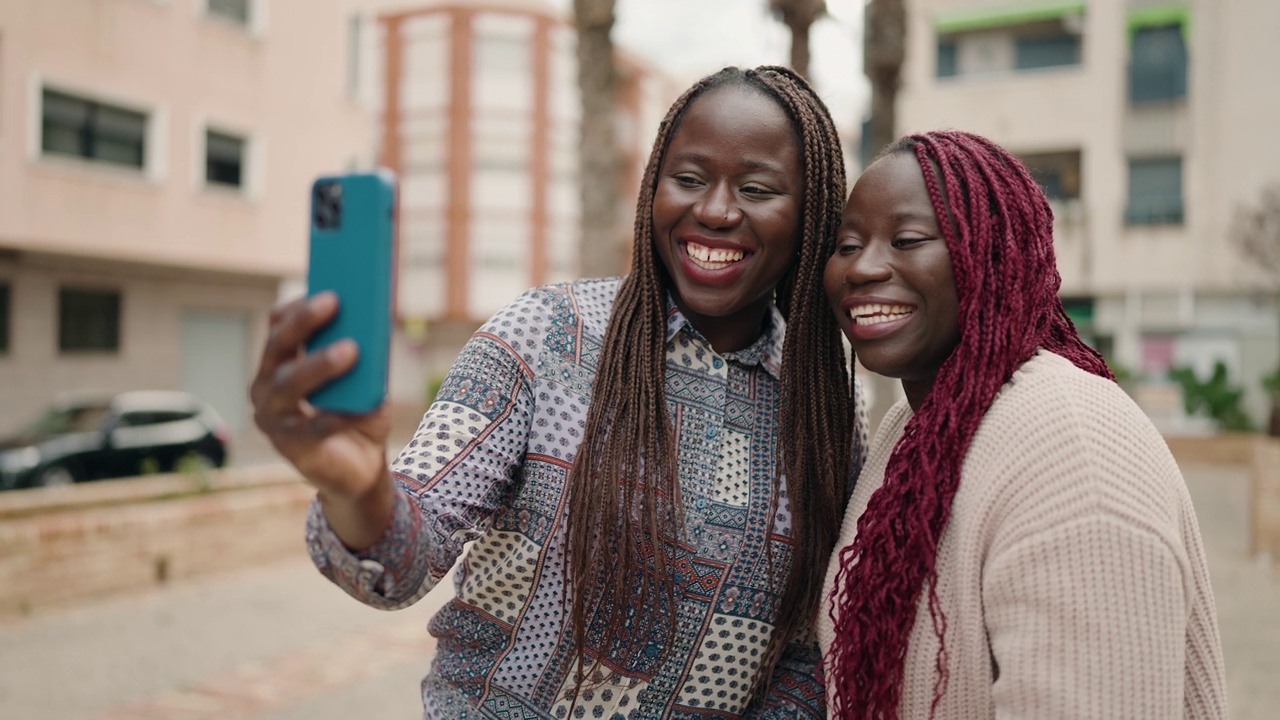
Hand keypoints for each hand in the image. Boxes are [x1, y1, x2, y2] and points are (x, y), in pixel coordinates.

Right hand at [250, 292, 390, 501]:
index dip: (297, 305)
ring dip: (318, 365)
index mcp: (280, 363)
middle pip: (278, 347)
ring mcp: (274, 419)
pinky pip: (309, 429)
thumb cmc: (358, 411)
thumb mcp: (365, 376)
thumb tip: (372, 319)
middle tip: (334, 301)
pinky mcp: (290, 448)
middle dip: (304, 322)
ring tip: (350, 350)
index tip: (324, 287)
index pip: (278, 326)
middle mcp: (267, 387)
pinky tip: (349, 410)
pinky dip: (329, 418)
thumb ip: (363, 352)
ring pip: (287, 386)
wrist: (362, 467)